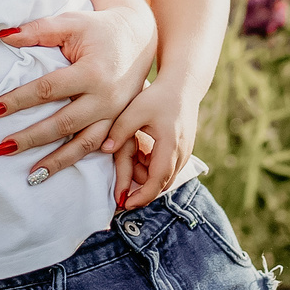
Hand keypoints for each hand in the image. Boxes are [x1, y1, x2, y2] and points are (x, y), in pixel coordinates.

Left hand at [0, 3, 159, 182]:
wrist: (140, 38)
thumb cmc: (100, 29)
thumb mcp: (71, 22)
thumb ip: (37, 30)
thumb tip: (2, 36)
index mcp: (93, 72)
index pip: (48, 90)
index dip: (18, 100)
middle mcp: (106, 98)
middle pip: (63, 124)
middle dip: (31, 138)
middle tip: (1, 148)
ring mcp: (116, 114)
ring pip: (84, 144)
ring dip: (56, 161)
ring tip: (30, 175)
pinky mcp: (120, 123)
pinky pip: (99, 148)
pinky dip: (79, 161)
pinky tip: (59, 171)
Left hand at [103, 79, 199, 209]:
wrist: (182, 85)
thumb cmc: (158, 96)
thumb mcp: (135, 110)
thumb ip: (120, 131)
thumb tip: (105, 149)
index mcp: (170, 146)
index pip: (157, 182)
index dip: (141, 196)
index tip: (125, 204)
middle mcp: (181, 154)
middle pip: (162, 184)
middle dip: (142, 189)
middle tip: (123, 187)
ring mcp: (185, 153)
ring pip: (165, 178)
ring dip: (147, 176)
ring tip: (131, 158)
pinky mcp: (184, 150)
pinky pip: (168, 168)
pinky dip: (153, 167)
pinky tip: (141, 152)